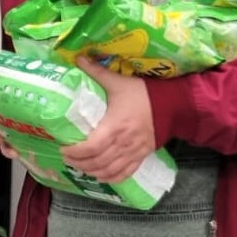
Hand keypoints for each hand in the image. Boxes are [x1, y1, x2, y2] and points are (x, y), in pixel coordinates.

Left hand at [60, 55, 154, 181]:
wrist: (173, 105)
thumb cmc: (144, 94)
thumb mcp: (119, 82)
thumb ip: (97, 72)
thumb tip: (78, 58)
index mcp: (115, 126)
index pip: (91, 147)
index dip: (75, 152)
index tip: (64, 148)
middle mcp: (123, 143)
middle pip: (96, 162)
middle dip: (78, 162)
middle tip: (67, 156)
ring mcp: (133, 152)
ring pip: (108, 171)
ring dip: (91, 171)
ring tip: (79, 165)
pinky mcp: (141, 156)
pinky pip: (124, 174)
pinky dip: (110, 178)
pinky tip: (100, 175)